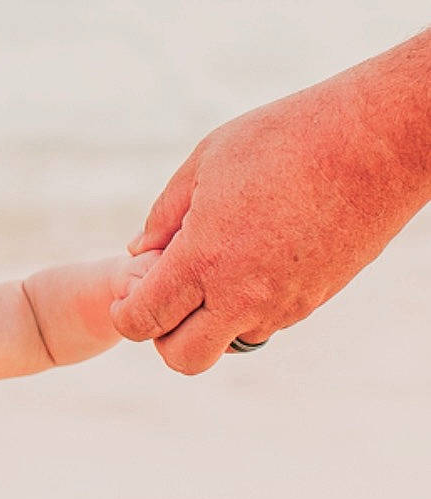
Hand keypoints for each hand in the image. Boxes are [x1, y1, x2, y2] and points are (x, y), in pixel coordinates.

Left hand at [110, 47, 430, 372]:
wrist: (373, 145)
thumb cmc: (284, 140)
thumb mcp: (206, 162)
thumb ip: (164, 214)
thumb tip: (138, 250)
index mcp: (203, 259)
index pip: (143, 321)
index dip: (125, 313)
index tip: (129, 292)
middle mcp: (242, 295)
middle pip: (184, 358)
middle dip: (165, 338)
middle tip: (169, 294)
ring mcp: (284, 304)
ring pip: (230, 342)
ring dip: (213, 319)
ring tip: (218, 263)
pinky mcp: (314, 300)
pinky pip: (268, 322)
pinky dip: (250, 305)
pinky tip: (255, 257)